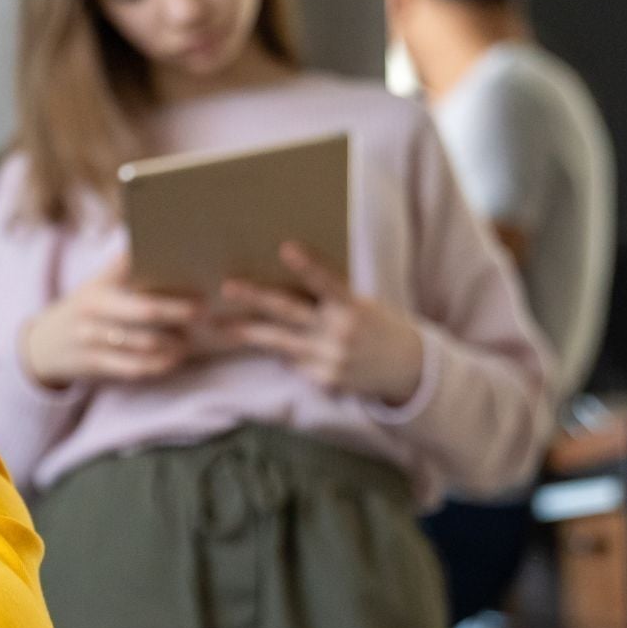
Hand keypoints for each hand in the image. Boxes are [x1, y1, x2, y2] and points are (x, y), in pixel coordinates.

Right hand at [22, 255, 202, 387]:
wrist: (42, 347)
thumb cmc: (83, 310)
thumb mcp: (96, 283)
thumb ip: (123, 265)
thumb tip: (158, 238)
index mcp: (99, 286)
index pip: (137, 274)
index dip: (167, 277)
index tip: (197, 282)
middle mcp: (93, 310)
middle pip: (146, 310)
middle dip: (179, 311)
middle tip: (203, 311)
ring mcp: (92, 338)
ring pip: (144, 342)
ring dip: (173, 342)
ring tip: (190, 339)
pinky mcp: (94, 364)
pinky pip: (133, 368)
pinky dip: (157, 365)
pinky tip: (172, 360)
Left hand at [216, 241, 424, 404]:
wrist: (408, 369)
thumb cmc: (375, 326)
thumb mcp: (360, 305)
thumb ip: (327, 300)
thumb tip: (280, 292)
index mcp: (352, 306)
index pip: (326, 281)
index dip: (307, 265)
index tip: (286, 247)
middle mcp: (339, 332)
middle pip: (289, 312)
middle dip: (255, 299)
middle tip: (227, 287)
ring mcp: (329, 358)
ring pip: (279, 342)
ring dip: (246, 333)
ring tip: (218, 325)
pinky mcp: (323, 380)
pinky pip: (293, 364)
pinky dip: (285, 355)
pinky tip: (286, 352)